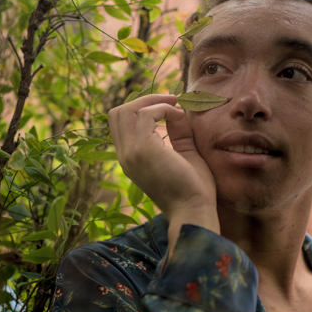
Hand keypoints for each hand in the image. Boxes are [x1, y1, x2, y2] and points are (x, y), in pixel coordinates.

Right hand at [108, 94, 219, 247]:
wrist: (194, 211)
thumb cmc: (193, 188)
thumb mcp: (184, 152)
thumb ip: (177, 131)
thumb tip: (177, 108)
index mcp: (130, 158)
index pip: (120, 123)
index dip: (142, 108)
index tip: (169, 107)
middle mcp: (125, 155)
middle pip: (117, 112)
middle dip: (143, 100)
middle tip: (170, 102)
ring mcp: (130, 153)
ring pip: (126, 110)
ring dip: (153, 102)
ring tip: (176, 106)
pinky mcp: (142, 150)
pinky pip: (145, 115)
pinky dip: (163, 109)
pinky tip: (179, 117)